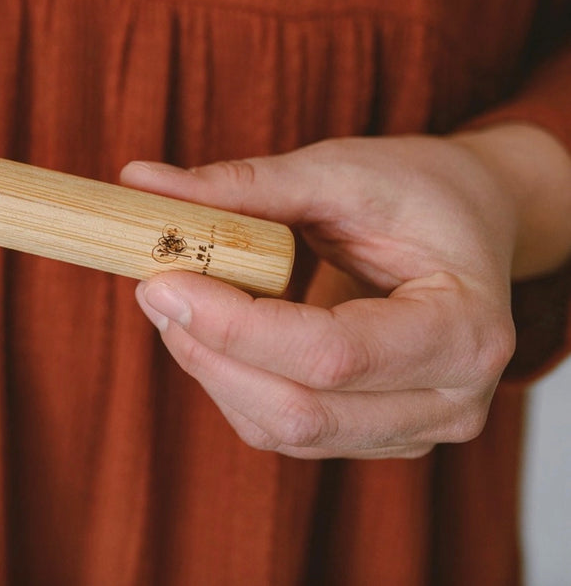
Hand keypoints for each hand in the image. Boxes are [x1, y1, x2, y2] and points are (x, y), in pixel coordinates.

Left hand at [120, 133, 527, 458]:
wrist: (467, 225)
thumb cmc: (415, 193)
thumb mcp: (340, 171)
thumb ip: (245, 184)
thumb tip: (138, 182)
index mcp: (466, 329)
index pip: (334, 355)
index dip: (236, 327)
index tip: (163, 281)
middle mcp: (452, 399)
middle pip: (302, 412)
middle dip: (210, 354)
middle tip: (152, 288)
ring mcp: (413, 430)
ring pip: (282, 431)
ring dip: (210, 369)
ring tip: (175, 299)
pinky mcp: (370, 436)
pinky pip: (279, 431)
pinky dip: (228, 382)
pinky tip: (208, 327)